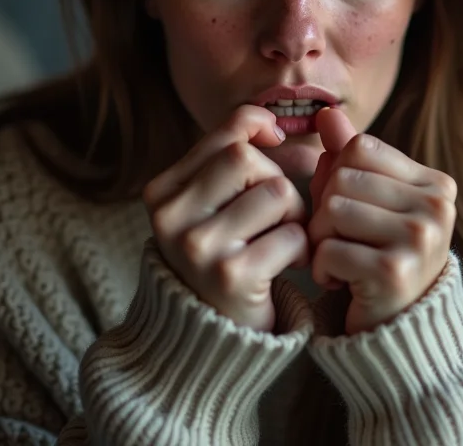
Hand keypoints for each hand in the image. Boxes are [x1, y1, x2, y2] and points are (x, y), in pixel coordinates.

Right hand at [143, 105, 308, 331]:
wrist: (211, 336)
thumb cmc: (221, 255)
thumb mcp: (213, 204)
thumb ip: (235, 159)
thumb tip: (275, 126)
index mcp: (162, 192)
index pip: (223, 134)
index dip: (258, 126)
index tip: (275, 139)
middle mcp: (171, 217)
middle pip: (247, 159)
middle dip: (276, 180)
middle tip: (278, 213)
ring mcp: (198, 246)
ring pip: (277, 192)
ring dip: (294, 216)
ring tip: (282, 239)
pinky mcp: (231, 276)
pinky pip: (292, 234)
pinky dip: (300, 248)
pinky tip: (286, 264)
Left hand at [308, 107, 456, 334]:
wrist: (398, 328)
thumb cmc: (379, 252)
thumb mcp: (369, 198)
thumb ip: (349, 154)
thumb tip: (326, 112)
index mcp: (435, 183)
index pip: (358, 147)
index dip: (337, 176)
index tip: (353, 210)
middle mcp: (436, 207)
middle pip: (342, 178)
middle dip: (327, 212)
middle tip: (345, 241)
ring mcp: (419, 239)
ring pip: (331, 211)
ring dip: (322, 240)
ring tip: (344, 259)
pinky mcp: (395, 272)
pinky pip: (328, 250)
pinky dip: (323, 269)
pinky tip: (344, 282)